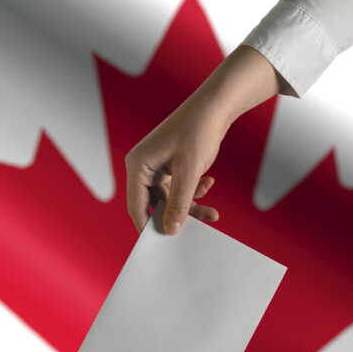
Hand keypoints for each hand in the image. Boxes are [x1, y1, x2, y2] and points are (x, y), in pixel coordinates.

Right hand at [124, 95, 225, 234]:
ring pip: (170, 199)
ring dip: (190, 205)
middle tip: (194, 229)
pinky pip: (179, 188)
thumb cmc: (197, 131)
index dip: (148, 226)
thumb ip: (179, 203)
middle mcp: (144, 167)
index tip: (162, 244)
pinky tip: (209, 183)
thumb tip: (171, 230)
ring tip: (212, 213)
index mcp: (138, 166)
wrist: (215, 107)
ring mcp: (157, 167)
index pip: (137, 206)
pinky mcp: (171, 166)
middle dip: (177, 216)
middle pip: (155, 205)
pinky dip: (194, 191)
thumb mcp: (189, 172)